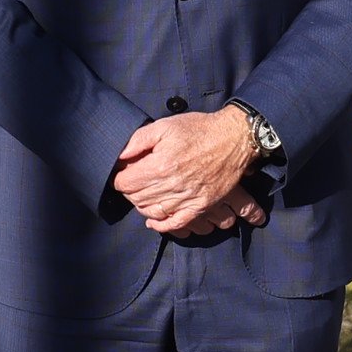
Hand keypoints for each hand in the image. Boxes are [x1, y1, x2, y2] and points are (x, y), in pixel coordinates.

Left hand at [116, 107, 260, 237]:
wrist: (233, 138)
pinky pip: (176, 223)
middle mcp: (172, 185)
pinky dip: (162, 225)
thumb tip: (119, 156)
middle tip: (132, 181)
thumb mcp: (164, 126)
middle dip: (129, 190)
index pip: (125, 183)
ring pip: (153, 211)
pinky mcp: (201, 206)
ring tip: (142, 195)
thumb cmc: (198, 129)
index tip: (122, 172)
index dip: (119, 178)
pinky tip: (153, 221)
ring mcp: (188, 198)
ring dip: (142, 205)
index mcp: (160, 166)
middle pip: (137, 198)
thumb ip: (138, 141)